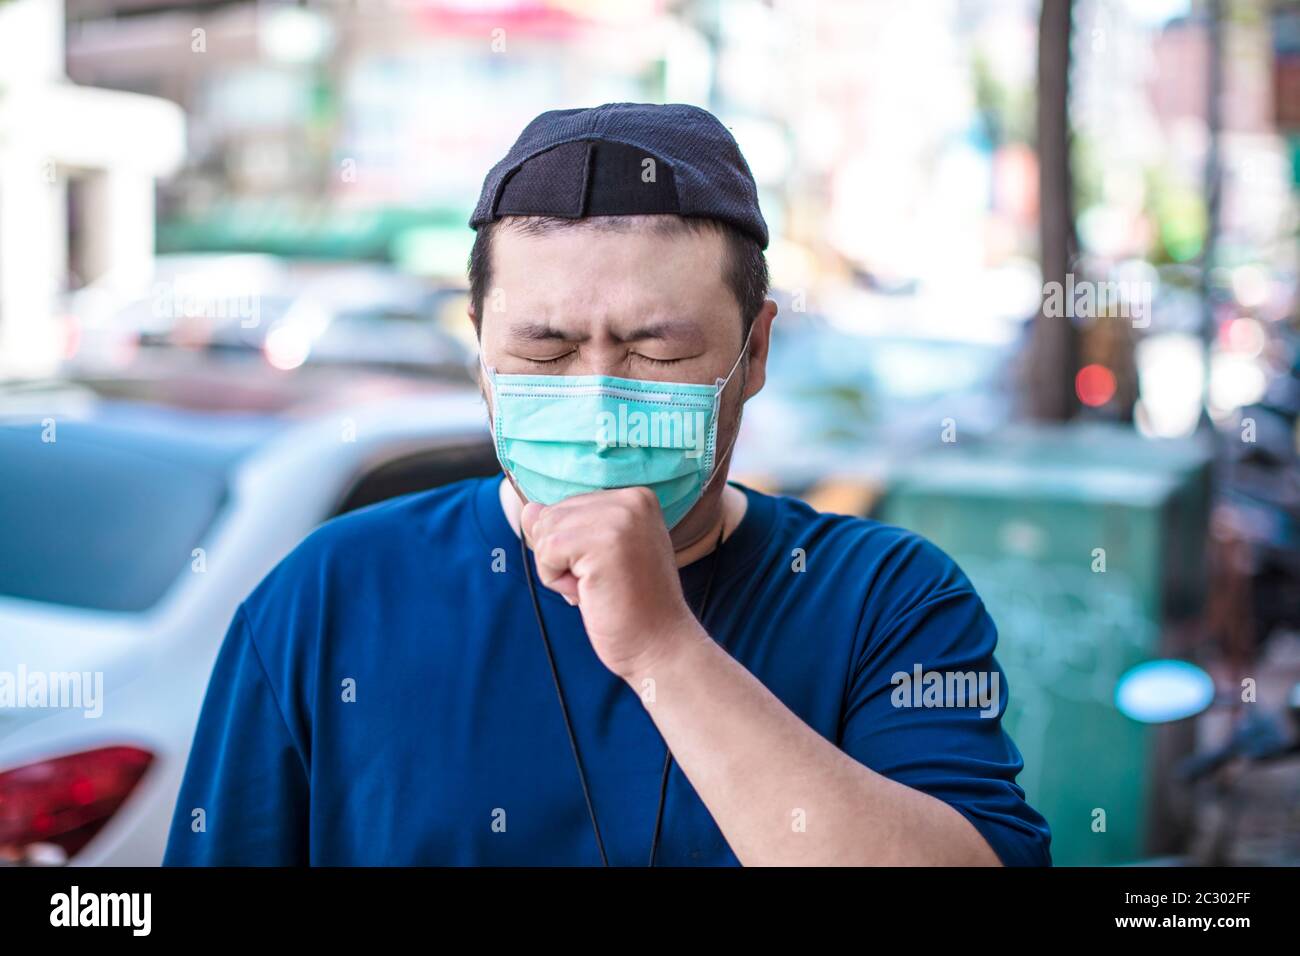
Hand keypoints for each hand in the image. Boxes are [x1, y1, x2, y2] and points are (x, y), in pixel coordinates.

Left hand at [520, 487, 701, 679]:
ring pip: (545, 531)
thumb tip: (528, 508)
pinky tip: (590, 593)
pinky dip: (556, 580)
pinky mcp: (604, 542)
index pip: (567, 506)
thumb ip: (565, 529)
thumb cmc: (629, 606)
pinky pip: (546, 552)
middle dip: (562, 557)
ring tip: (598, 587)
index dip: (573, 547)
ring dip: (559, 570)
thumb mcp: (595, 557)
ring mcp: (620, 518)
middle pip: (552, 515)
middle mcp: (632, 500)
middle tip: (602, 583)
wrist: (660, 645)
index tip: (609, 570)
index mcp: (637, 497)